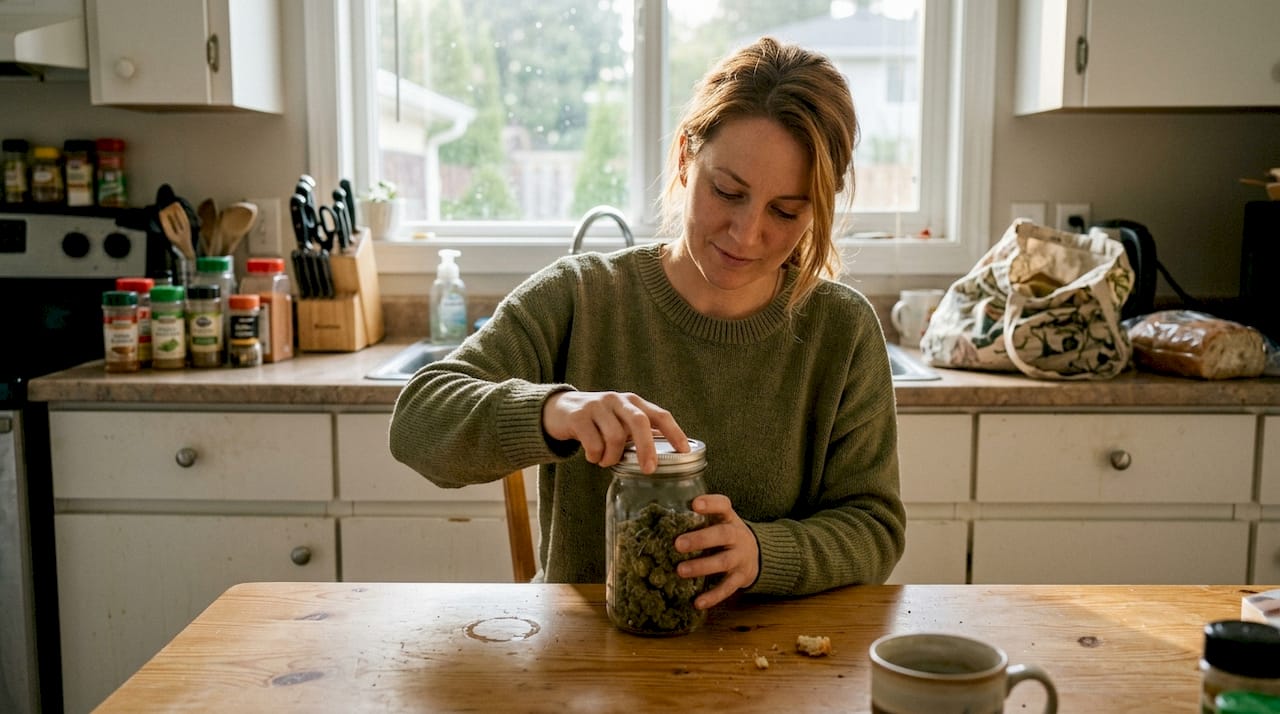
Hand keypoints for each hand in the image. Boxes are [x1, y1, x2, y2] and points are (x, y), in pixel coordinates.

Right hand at [542, 390, 687, 471]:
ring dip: (612, 457)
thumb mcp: (621, 421)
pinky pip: (593, 443)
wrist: (560, 410)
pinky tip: (592, 456)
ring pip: (615, 437)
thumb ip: (640, 432)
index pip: (660, 415)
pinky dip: (595, 456)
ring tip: (606, 462)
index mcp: (633, 402)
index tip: (685, 452)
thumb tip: (669, 453)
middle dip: (647, 448)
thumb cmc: (599, 421)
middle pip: (639, 422)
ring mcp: (597, 406)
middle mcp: (618, 400)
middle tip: (649, 470)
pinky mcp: (579, 416)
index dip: (675, 432)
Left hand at [674, 494, 758, 609]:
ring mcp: (741, 557)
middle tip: (678, 544)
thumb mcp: (717, 522)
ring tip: (680, 571)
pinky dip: (713, 596)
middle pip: (723, 534)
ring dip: (702, 566)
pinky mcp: (741, 577)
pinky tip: (697, 602)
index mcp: (728, 518)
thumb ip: (695, 520)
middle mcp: (738, 535)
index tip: (694, 504)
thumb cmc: (724, 535)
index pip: (723, 505)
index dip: (711, 503)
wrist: (755, 555)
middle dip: (700, 539)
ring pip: (724, 561)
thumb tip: (655, 519)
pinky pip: (727, 587)